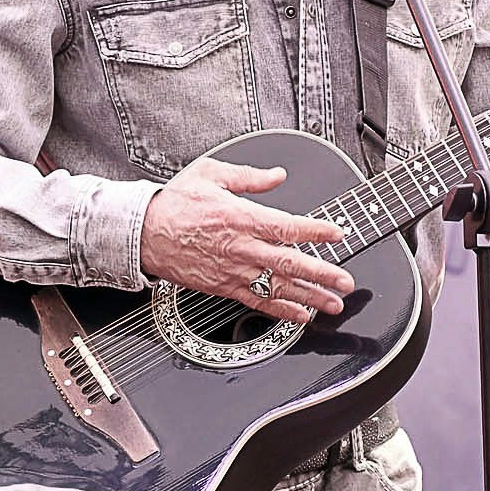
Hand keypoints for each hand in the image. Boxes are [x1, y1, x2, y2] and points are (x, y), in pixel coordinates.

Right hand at [140, 157, 354, 324]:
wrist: (142, 232)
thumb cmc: (174, 202)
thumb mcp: (212, 173)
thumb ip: (250, 176)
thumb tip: (278, 175)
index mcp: (241, 216)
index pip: (288, 226)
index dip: (317, 231)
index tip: (339, 234)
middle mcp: (242, 247)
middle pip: (290, 263)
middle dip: (323, 274)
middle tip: (347, 282)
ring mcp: (233, 271)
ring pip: (278, 287)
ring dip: (310, 298)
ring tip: (333, 305)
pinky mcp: (223, 287)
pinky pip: (257, 302)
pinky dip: (281, 311)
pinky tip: (301, 317)